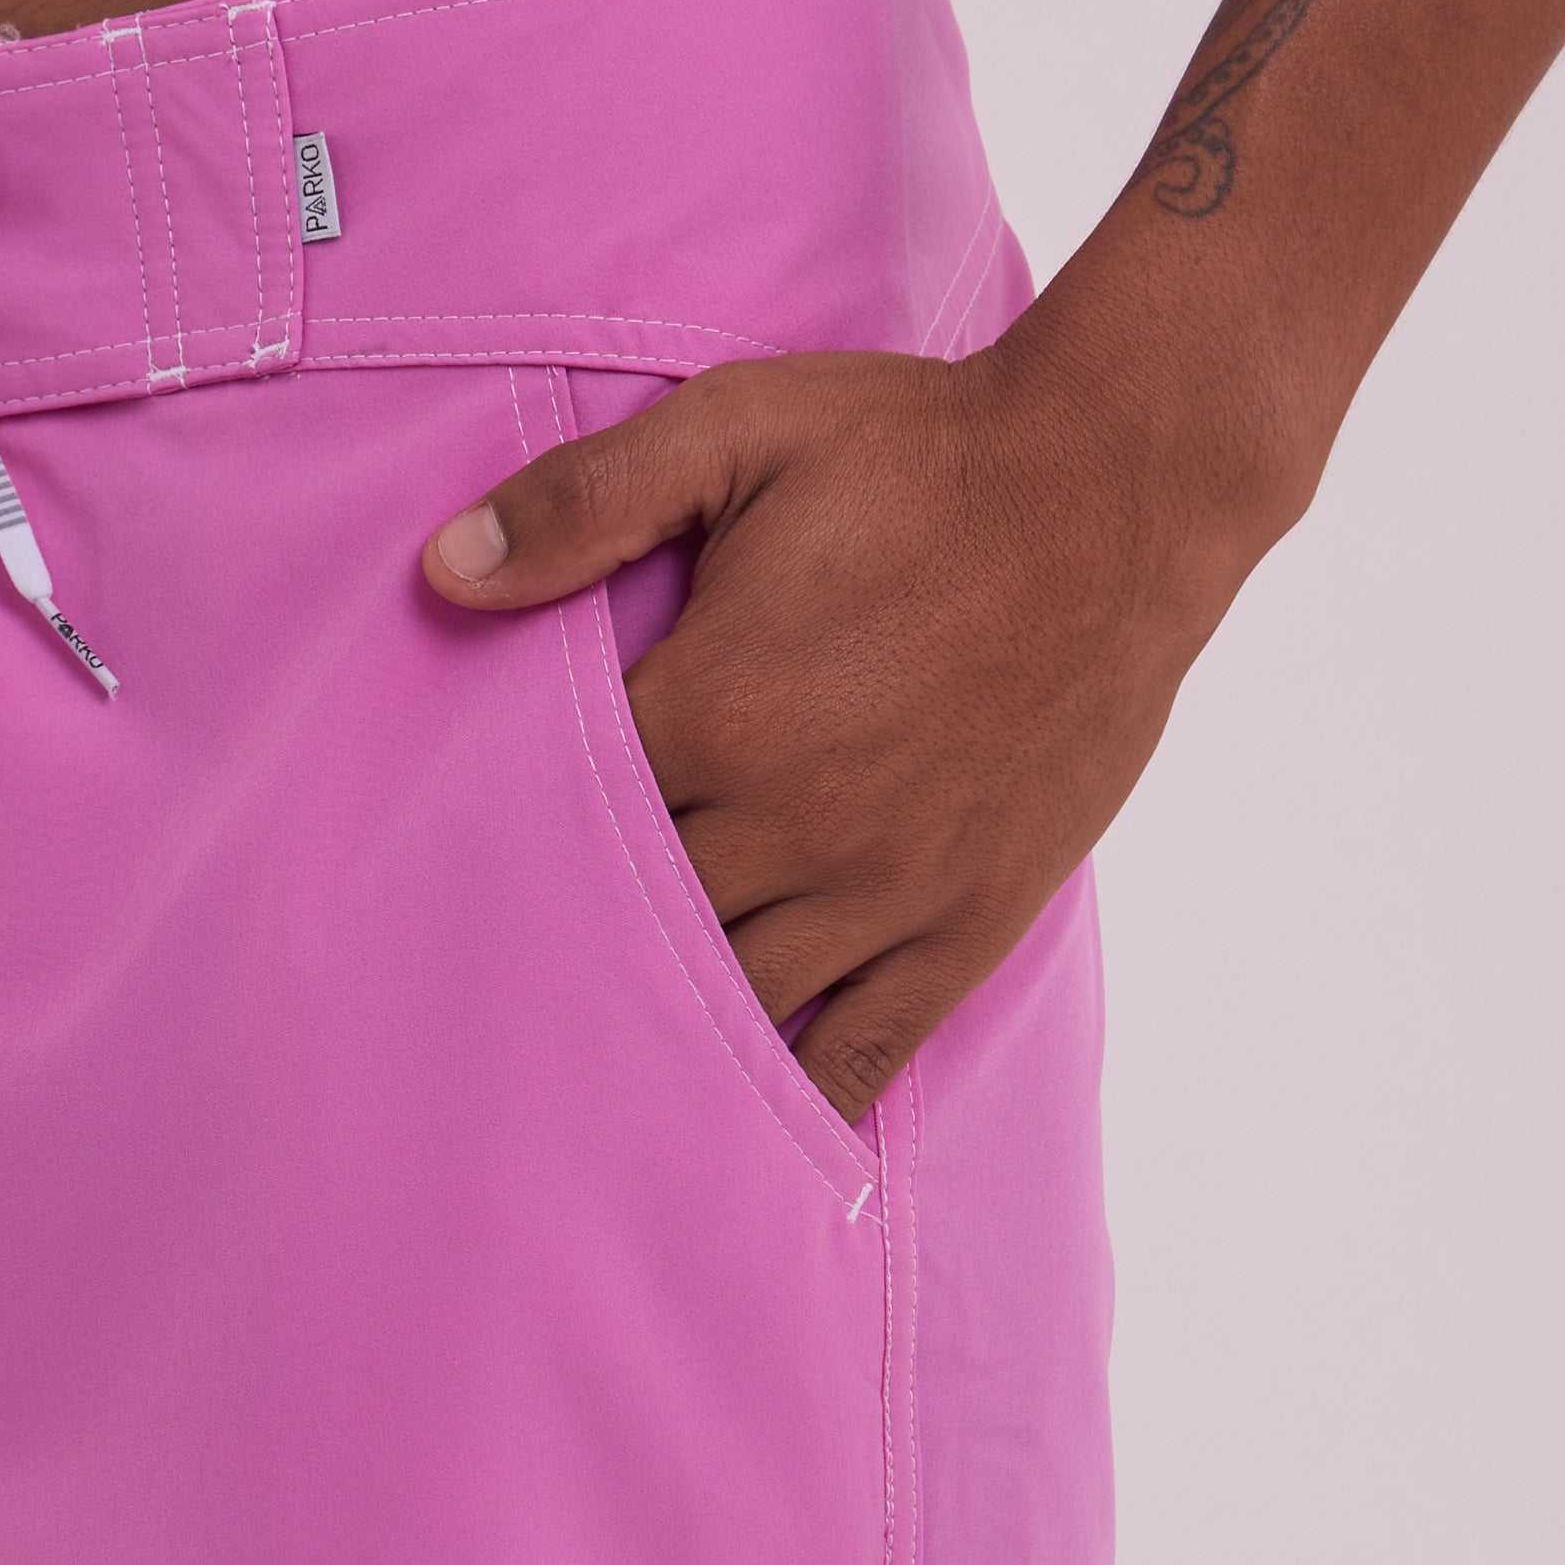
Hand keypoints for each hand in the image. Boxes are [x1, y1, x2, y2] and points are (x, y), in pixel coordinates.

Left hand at [421, 329, 1245, 1121]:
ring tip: (586, 1067)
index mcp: (717, 710)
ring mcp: (882, 888)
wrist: (1121, 490)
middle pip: (634, 926)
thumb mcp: (740, 429)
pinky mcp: (965, 922)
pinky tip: (741, 1135)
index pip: (562, 812)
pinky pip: (863, 1050)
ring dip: (662, 1031)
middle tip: (489, 983)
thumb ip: (587, 500)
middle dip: (568, 945)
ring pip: (731, 1005)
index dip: (504, 836)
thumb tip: (443, 572)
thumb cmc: (922, 451)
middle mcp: (792, 823)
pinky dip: (797, 1101)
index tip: (450, 859)